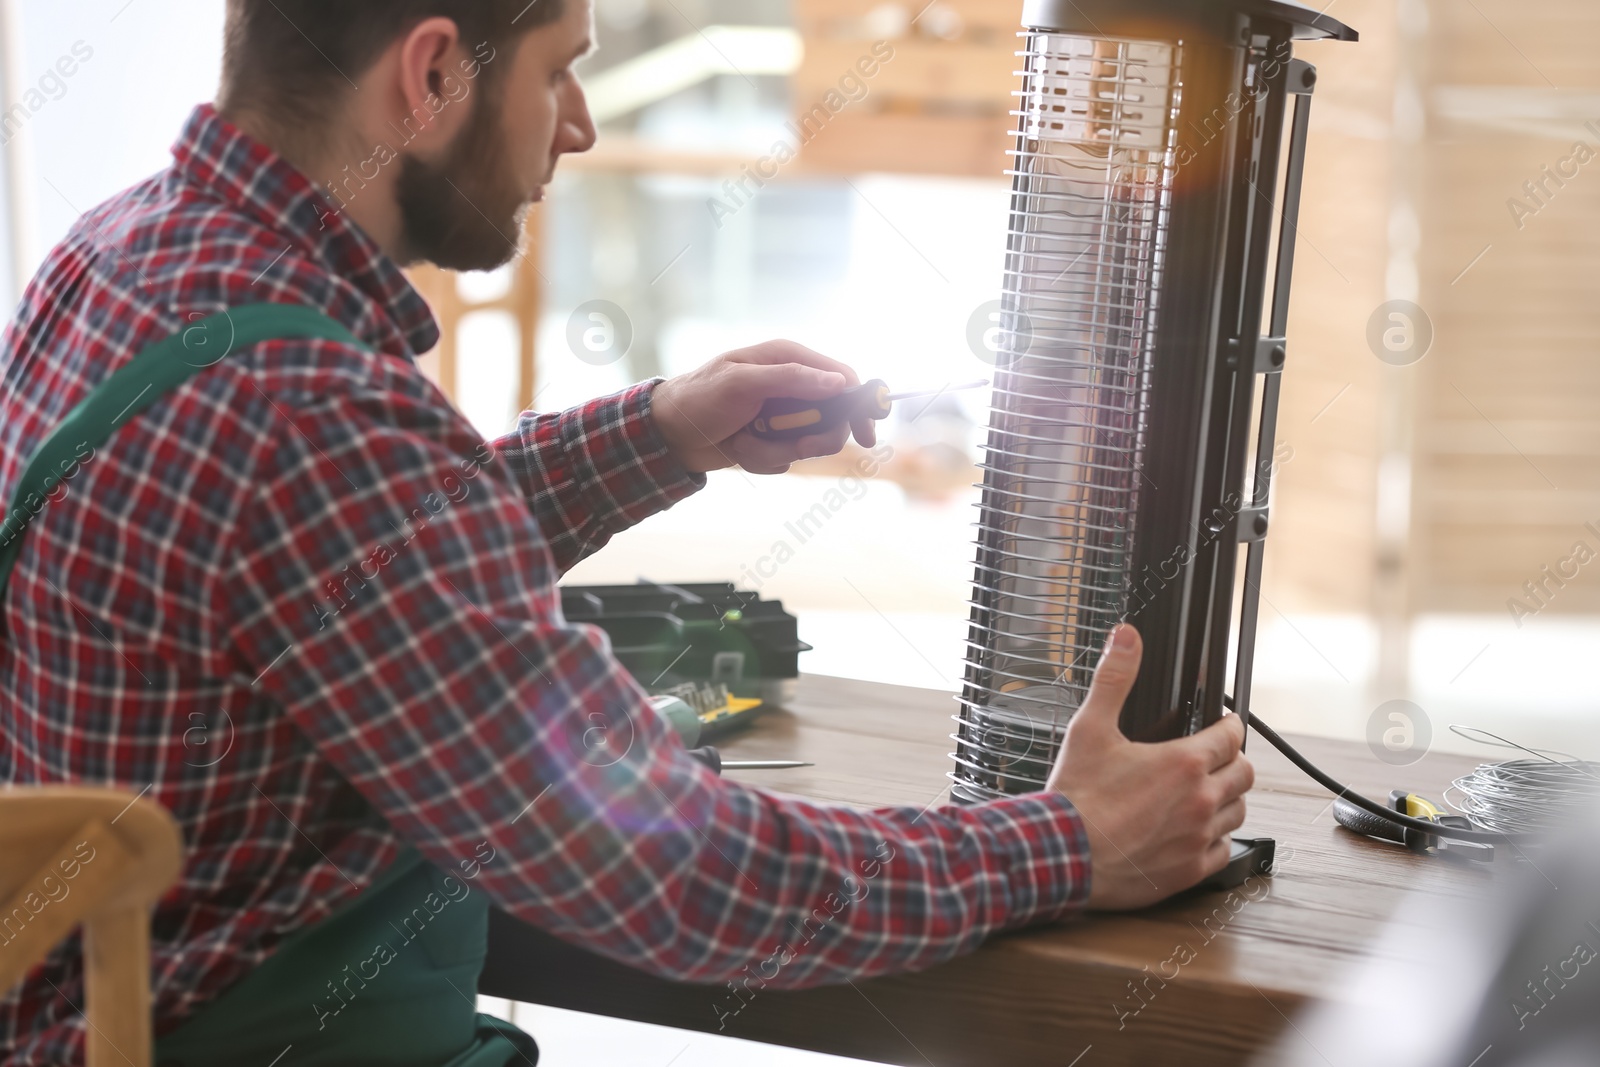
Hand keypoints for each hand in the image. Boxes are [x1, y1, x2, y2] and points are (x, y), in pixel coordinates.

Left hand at [649, 340, 876, 474]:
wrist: (667, 434)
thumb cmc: (700, 398)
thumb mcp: (743, 383)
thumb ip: (791, 379)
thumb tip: (837, 381)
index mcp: (788, 359)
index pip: (842, 378)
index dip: (859, 405)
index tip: (866, 432)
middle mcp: (790, 385)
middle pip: (833, 418)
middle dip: (813, 437)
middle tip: (797, 444)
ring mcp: (782, 415)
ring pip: (808, 443)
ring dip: (776, 451)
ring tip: (745, 442)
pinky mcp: (772, 439)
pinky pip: (786, 458)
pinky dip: (763, 459)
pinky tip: (739, 449)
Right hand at [1047, 623, 1254, 909]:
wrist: (1062, 854)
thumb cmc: (1076, 795)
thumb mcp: (1090, 727)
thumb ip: (1114, 678)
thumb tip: (1126, 638)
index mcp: (1183, 762)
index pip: (1231, 736)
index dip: (1230, 725)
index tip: (1224, 724)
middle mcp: (1199, 800)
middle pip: (1245, 774)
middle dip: (1235, 760)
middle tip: (1219, 757)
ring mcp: (1197, 837)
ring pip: (1237, 812)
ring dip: (1227, 798)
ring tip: (1207, 792)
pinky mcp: (1188, 870)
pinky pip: (1222, 850)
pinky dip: (1214, 838)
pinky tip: (1195, 831)